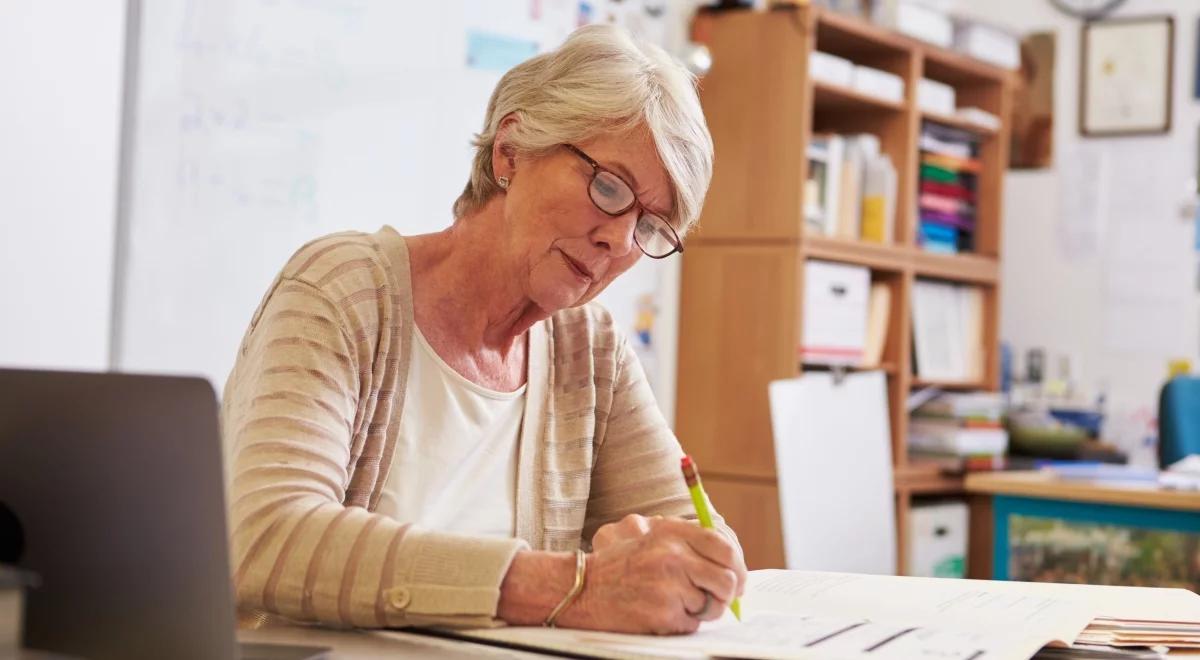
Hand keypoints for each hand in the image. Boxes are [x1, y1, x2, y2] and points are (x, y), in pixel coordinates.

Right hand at [561, 515, 746, 633]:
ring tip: (676, 604)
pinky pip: (692, 625)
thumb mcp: (650, 536)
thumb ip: (688, 542)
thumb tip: (730, 564)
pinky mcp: (663, 614)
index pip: (723, 546)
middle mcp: (672, 556)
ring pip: (712, 606)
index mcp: (672, 532)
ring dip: (701, 610)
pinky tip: (660, 613)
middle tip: (717, 599)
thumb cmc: (619, 564)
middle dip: (726, 594)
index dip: (738, 566)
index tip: (738, 579)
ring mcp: (669, 586)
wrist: (582, 587)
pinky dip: (681, 624)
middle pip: (727, 580)